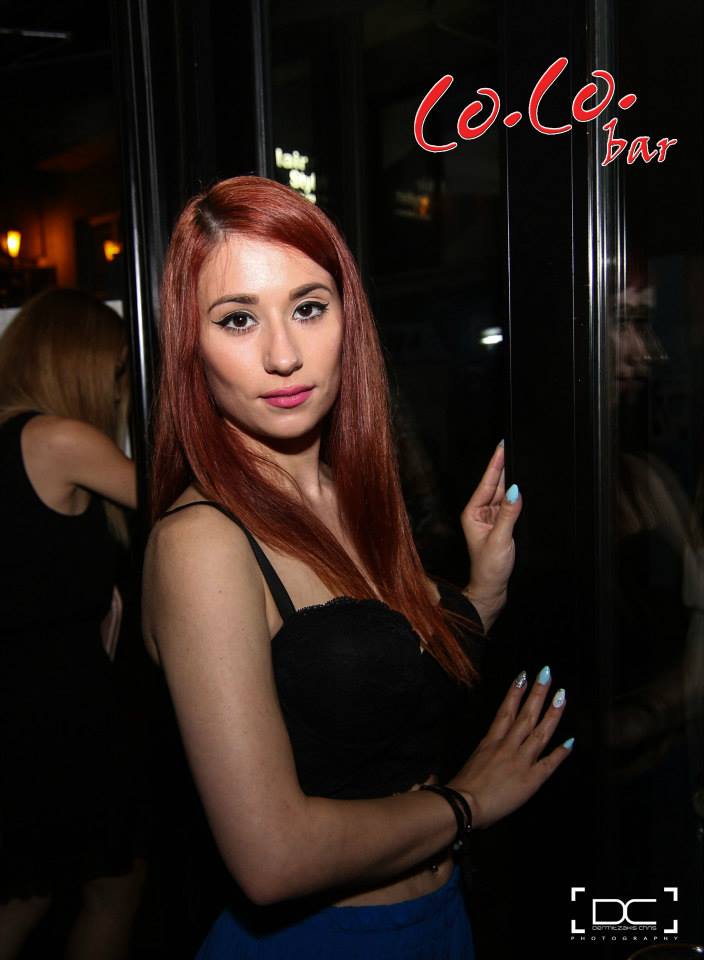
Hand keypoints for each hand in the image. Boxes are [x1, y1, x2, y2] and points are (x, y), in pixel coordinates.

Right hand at [448, 667, 571, 828]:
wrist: (464, 805)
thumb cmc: (461, 788)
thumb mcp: (469, 764)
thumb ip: (477, 756)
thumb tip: (466, 760)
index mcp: (490, 742)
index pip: (505, 712)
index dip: (515, 692)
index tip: (523, 676)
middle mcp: (507, 746)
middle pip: (525, 715)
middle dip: (537, 693)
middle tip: (547, 674)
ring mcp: (520, 761)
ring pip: (540, 732)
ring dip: (552, 713)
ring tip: (561, 695)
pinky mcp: (531, 779)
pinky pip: (549, 763)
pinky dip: (560, 752)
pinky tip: (571, 741)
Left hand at [460, 442, 520, 600]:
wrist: (491, 588)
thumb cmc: (489, 568)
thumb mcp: (500, 539)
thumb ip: (509, 514)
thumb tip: (516, 491)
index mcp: (473, 513)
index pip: (487, 483)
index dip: (495, 464)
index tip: (501, 447)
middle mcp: (480, 512)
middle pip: (495, 485)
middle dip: (503, 466)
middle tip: (511, 446)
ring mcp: (491, 518)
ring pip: (503, 493)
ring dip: (510, 479)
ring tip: (518, 459)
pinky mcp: (501, 524)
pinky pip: (509, 504)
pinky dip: (515, 495)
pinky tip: (520, 484)